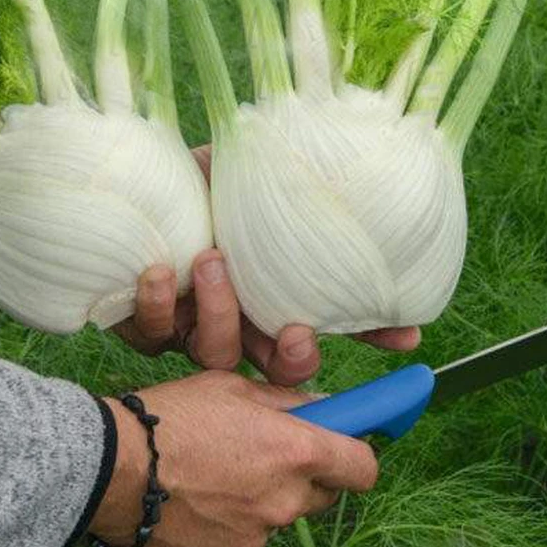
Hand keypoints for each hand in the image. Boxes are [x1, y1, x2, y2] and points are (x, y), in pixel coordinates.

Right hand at [87, 370, 378, 546]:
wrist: (109, 470)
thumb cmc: (170, 417)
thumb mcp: (230, 386)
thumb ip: (285, 401)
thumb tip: (322, 405)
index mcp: (295, 452)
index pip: (364, 467)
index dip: (358, 453)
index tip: (345, 443)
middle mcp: (286, 501)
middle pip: (324, 495)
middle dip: (306, 474)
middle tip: (266, 452)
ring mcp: (258, 538)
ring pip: (280, 516)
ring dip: (265, 498)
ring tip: (216, 474)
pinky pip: (247, 539)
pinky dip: (233, 523)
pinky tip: (198, 500)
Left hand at [113, 146, 420, 384]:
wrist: (151, 175)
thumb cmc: (220, 188)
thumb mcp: (276, 200)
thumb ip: (328, 234)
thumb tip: (403, 266)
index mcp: (264, 307)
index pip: (299, 355)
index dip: (317, 357)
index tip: (336, 334)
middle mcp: (232, 326)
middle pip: (268, 371)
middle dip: (288, 359)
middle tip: (296, 331)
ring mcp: (188, 327)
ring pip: (213, 352)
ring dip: (218, 314)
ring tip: (212, 261)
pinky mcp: (143, 318)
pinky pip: (150, 329)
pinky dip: (156, 303)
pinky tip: (159, 270)